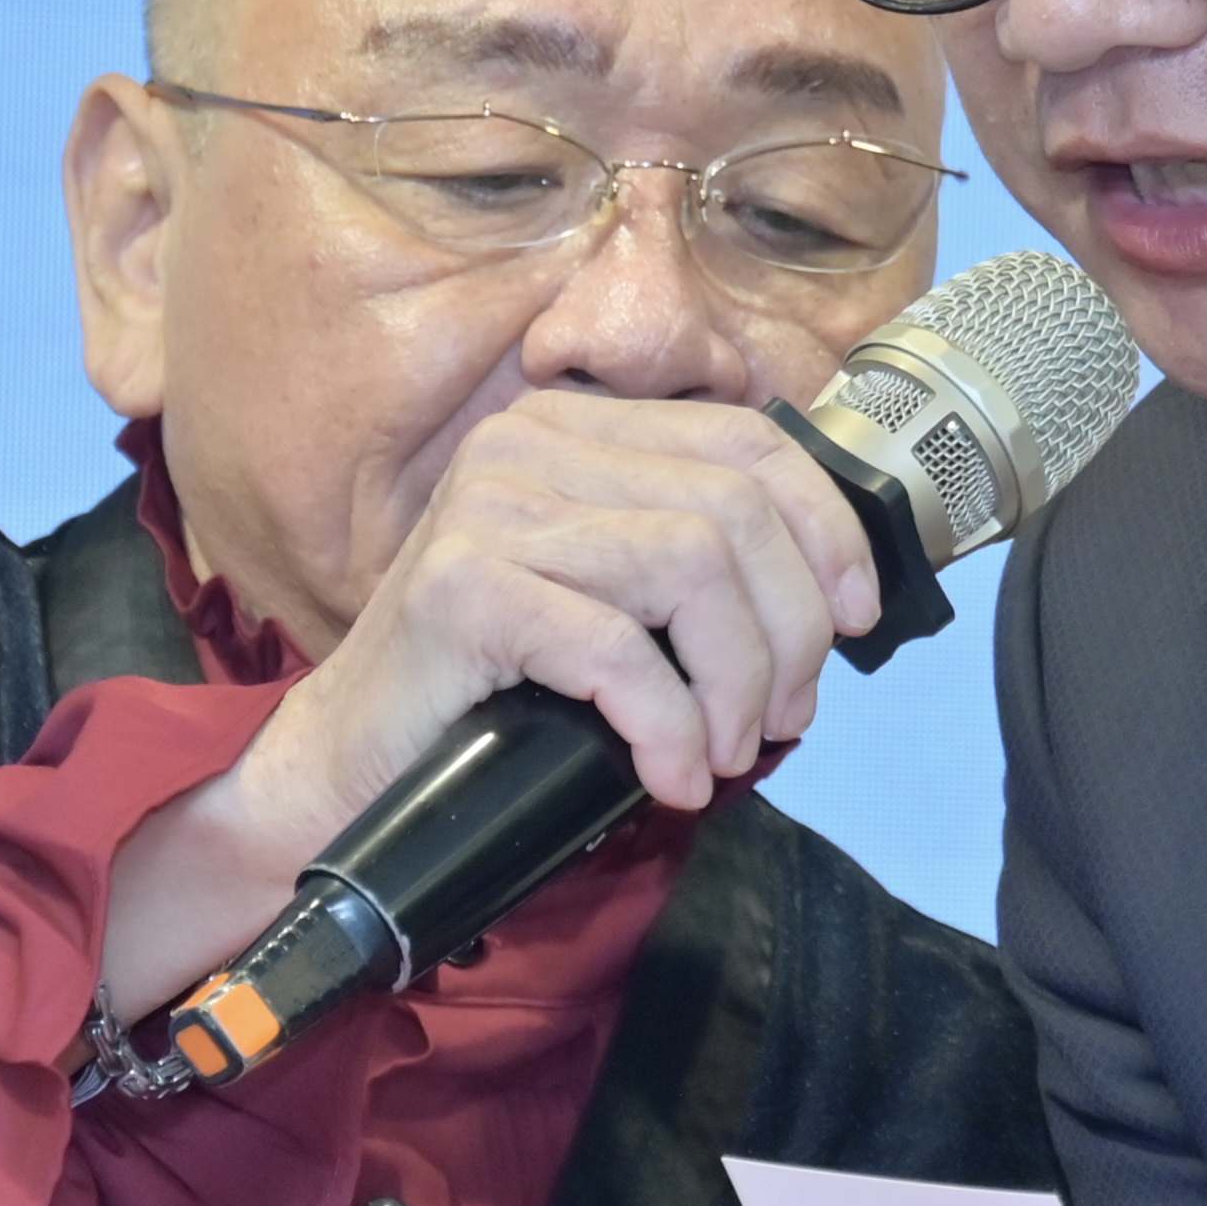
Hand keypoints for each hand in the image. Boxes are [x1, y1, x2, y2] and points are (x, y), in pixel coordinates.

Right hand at [105, 392, 879, 1012]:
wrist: (352, 766)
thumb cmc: (493, 695)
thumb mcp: (611, 601)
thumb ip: (695, 566)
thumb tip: (835, 602)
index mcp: (575, 428)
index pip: (748, 440)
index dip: (824, 529)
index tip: (854, 619)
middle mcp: (529, 444)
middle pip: (733, 511)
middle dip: (789, 629)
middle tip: (781, 718)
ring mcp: (487, 507)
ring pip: (690, 569)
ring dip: (735, 682)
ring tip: (723, 752)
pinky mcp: (460, 586)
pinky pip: (616, 648)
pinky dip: (667, 724)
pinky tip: (671, 777)